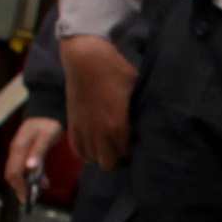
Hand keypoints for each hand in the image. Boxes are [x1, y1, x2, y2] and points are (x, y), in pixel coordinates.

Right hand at [4, 115, 63, 201]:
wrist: (47, 111)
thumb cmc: (49, 123)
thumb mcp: (47, 136)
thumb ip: (39, 152)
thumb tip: (30, 168)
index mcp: (19, 147)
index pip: (14, 172)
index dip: (19, 187)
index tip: (27, 198)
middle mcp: (15, 150)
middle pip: (12, 174)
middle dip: (21, 187)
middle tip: (33, 198)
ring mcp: (18, 150)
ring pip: (17, 171)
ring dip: (27, 182)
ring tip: (43, 186)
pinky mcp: (23, 151)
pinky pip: (22, 167)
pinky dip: (30, 176)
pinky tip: (42, 179)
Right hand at [60, 35, 134, 173]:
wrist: (85, 58)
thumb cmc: (115, 70)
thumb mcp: (136, 89)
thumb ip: (139, 111)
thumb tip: (149, 123)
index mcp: (116, 124)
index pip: (127, 154)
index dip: (134, 152)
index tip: (138, 144)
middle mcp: (98, 131)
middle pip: (109, 163)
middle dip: (119, 159)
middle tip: (125, 148)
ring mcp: (83, 128)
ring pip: (92, 159)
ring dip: (101, 155)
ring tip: (109, 146)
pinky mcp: (72, 123)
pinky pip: (77, 149)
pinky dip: (85, 151)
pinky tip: (94, 143)